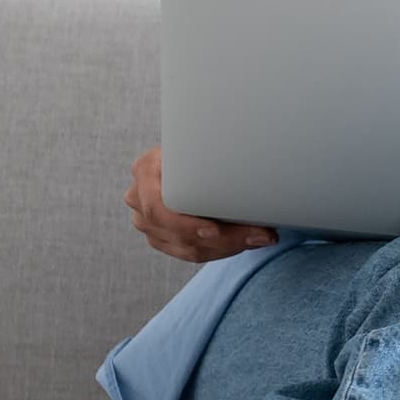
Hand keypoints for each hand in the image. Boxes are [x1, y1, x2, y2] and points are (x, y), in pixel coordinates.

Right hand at [125, 147, 275, 265]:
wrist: (189, 158)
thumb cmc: (199, 148)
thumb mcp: (202, 145)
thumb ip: (215, 158)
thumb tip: (250, 171)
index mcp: (146, 169)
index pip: (157, 207)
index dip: (185, 224)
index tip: (216, 231)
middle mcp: (139, 197)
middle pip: (176, 232)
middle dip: (224, 238)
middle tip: (259, 235)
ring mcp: (146, 220)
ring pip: (187, 247)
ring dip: (229, 246)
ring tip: (261, 238)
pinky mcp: (161, 237)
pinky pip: (191, 253)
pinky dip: (222, 250)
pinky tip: (246, 242)